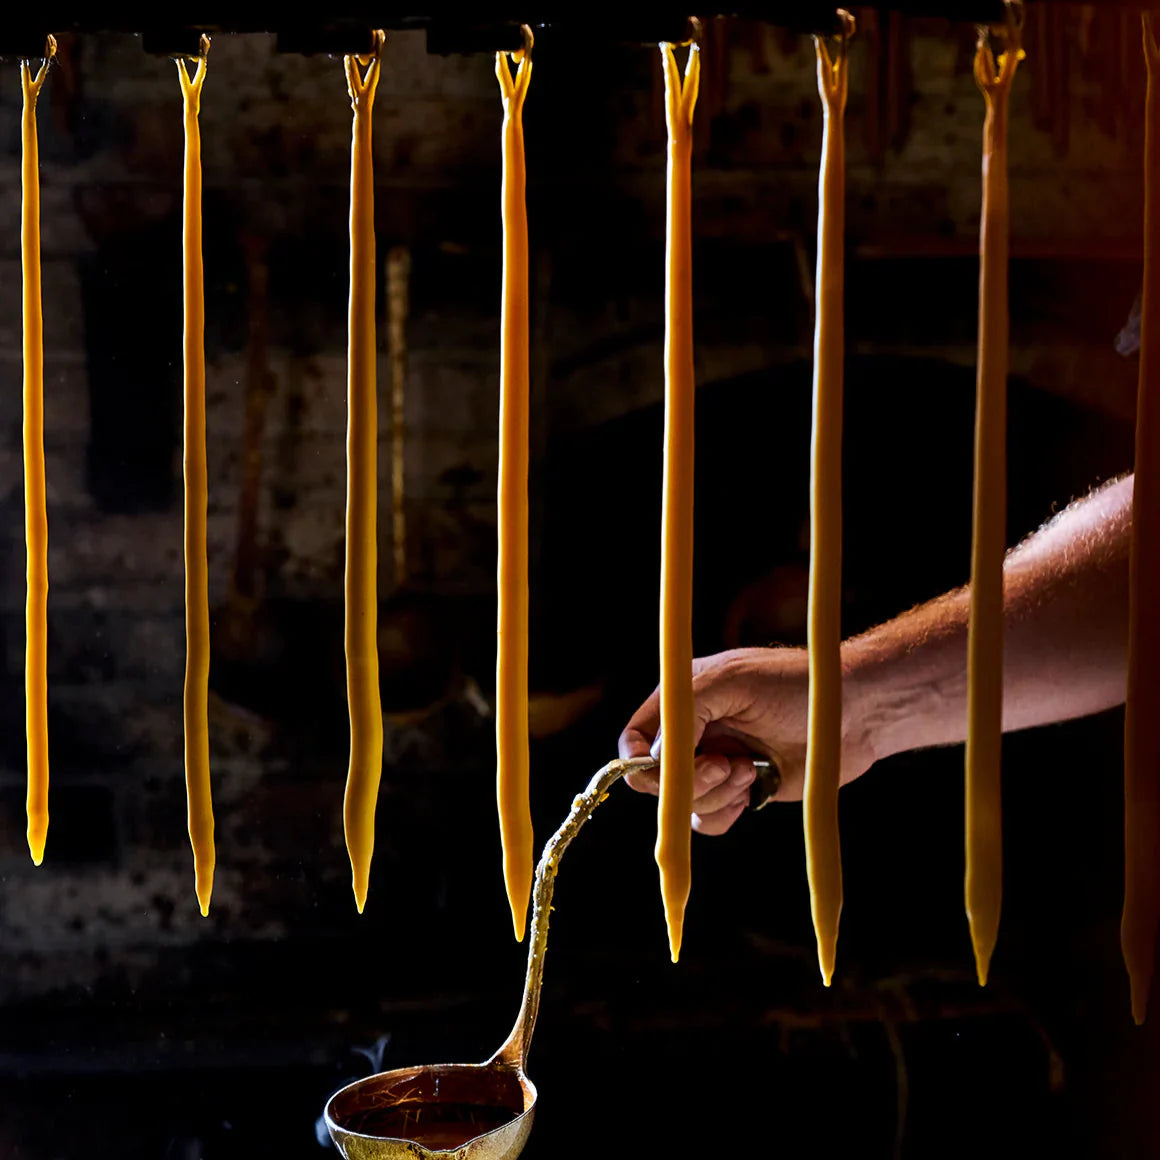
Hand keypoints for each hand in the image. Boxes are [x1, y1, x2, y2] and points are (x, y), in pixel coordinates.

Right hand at [617, 647, 876, 835]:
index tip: (657, 771)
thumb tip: (651, 757)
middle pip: (655, 777)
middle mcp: (694, 733)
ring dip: (714, 793)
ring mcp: (716, 764)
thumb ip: (687, 710)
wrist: (854, 712)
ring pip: (684, 802)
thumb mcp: (733, 679)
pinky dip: (726, 811)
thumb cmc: (795, 684)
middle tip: (723, 765)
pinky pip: (710, 819)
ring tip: (751, 770)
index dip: (636, 758)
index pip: (636, 736)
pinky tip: (755, 788)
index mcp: (684, 699)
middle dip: (685, 779)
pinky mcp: (741, 792)